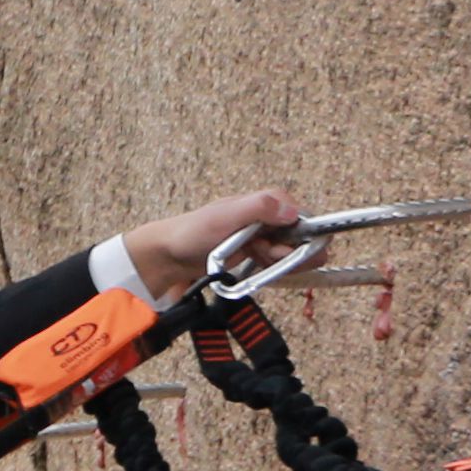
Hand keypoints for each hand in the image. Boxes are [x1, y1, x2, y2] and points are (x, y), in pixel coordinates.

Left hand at [118, 186, 303, 293]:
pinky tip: (255, 264)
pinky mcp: (255, 252)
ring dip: (279, 261)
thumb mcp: (225, 216)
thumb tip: (292, 211)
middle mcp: (266, 217)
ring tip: (256, 256)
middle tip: (267, 254)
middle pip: (301, 236)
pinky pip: (277, 263)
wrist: (169, 255)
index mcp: (263, 202)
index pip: (301, 215)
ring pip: (291, 252)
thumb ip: (259, 208)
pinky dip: (271, 268)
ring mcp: (261, 236)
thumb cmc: (191, 231)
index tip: (286, 247)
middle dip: (290, 251)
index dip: (301, 234)